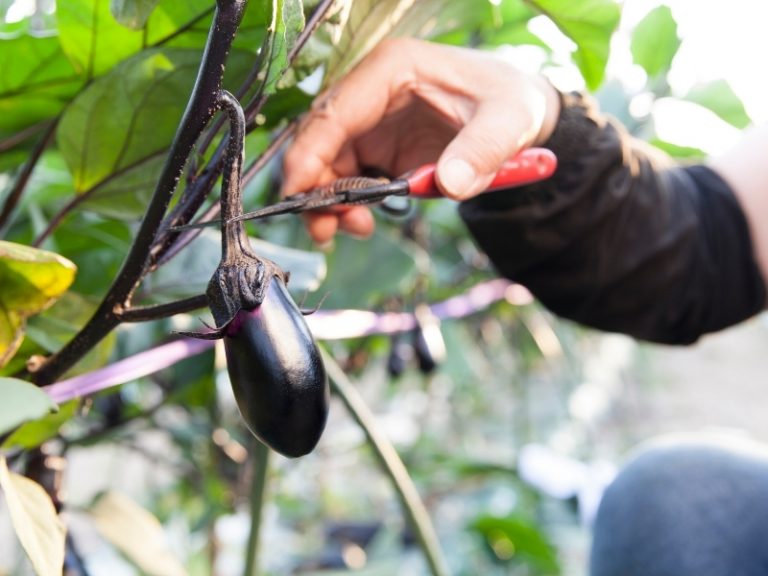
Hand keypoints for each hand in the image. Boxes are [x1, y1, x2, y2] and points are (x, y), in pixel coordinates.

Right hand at [282, 38, 560, 244]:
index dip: (309, 155)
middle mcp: (372, 92)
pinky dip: (347, 203)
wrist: (522, 113)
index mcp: (392, 69)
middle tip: (327, 230)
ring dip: (330, 201)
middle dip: (315, 187)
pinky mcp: (378, 147)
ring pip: (327, 163)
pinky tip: (363, 222)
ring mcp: (372, 121)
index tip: (298, 196)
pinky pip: (347, 177)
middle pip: (320, 140)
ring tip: (356, 229)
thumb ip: (482, 151)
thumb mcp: (509, 121)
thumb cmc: (512, 101)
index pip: (333, 112)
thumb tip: (448, 183)